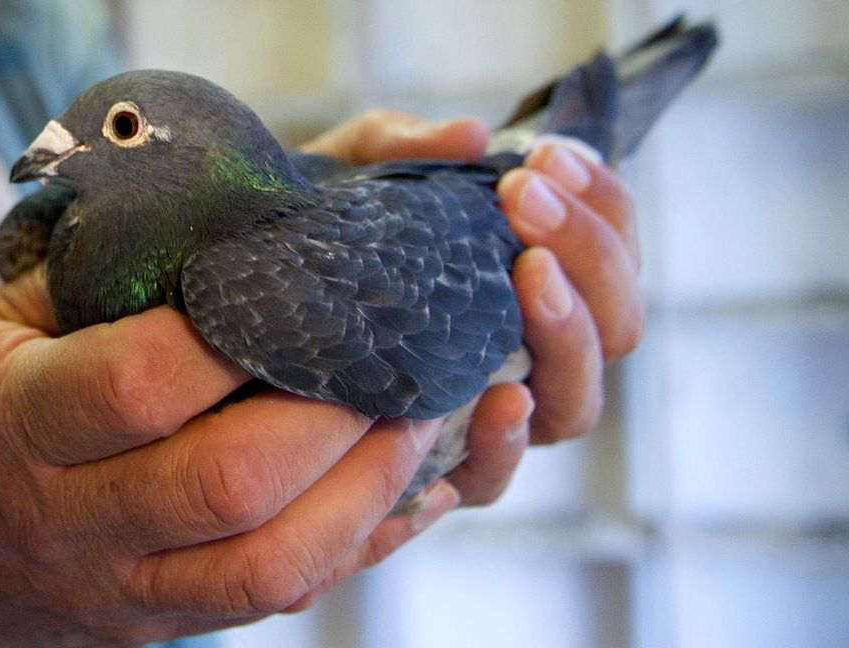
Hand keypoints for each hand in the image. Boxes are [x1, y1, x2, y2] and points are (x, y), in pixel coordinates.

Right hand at [0, 266, 450, 645]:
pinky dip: (354, 546)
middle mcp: (71, 517)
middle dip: (330, 417)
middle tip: (392, 358)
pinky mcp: (164, 622)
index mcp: (16, 419)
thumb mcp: (2, 317)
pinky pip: (275, 601)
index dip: (231, 338)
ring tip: (414, 423)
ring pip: (265, 566)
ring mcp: (123, 585)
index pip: (136, 384)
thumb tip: (241, 205)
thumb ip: (105, 268)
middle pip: (225, 483)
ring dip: (363, 492)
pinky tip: (402, 491)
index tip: (304, 290)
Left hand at [301, 111, 643, 509]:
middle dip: (591, 253)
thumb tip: (471, 134)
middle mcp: (526, 353)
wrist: (232, 310)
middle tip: (526, 196)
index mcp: (526, 284)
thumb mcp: (350, 176)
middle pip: (616, 326)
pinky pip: (497, 474)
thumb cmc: (311, 241)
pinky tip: (502, 400)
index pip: (611, 256)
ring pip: (576, 399)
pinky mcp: (440, 470)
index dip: (604, 207)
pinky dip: (508, 440)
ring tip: (529, 268)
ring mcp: (490, 415)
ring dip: (569, 328)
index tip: (549, 157)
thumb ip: (400, 147)